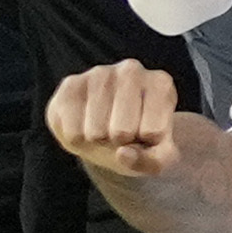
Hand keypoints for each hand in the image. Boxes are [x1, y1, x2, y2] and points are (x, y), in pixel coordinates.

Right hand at [47, 62, 190, 180]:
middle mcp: (131, 70)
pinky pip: (71, 130)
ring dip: (98, 140)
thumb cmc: (139, 140)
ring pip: (95, 131)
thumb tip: (122, 153)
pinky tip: (84, 124)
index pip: (154, 132)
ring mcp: (99, 73)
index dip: (147, 143)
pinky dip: (77, 139)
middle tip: (120, 133)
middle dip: (120, 142)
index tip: (146, 132)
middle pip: (122, 131)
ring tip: (104, 128)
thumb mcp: (157, 157)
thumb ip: (150, 161)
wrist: (109, 128)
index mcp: (161, 83)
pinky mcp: (70, 85)